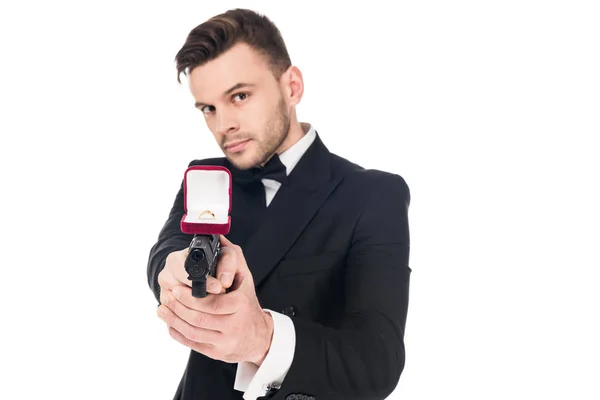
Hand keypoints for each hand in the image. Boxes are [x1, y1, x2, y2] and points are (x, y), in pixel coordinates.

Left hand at [157, 235, 273, 365]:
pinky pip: (193, 344)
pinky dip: (178, 334)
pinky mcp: (217, 353)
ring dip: (174, 319)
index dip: (190, 297)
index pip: (211, 303)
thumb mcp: (244, 276)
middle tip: (166, 296)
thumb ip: (231, 257)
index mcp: (241, 305)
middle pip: (198, 318)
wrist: (259, 335)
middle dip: (178, 307)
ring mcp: (225, 342)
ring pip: (193, 331)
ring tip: (162, 309)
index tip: (175, 288)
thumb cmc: (247, 301)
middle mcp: (235, 326)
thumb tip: (218, 237)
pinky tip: (170, 324)